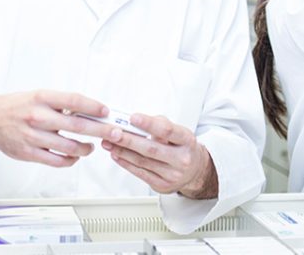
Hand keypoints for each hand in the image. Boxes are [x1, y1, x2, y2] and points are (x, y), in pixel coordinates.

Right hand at [0, 90, 117, 167]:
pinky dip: (71, 160)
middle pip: (76, 125)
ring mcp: (33, 136)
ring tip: (91, 146)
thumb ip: (61, 103)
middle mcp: (38, 116)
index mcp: (42, 98)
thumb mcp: (39, 96)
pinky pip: (56, 161)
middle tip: (115, 132)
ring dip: (86, 148)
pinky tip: (75, 156)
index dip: (93, 106)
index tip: (106, 111)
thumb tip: (90, 110)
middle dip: (100, 130)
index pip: (73, 100)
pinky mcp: (29, 153)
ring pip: (69, 146)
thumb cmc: (18, 106)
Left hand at [101, 114, 217, 198]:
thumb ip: (160, 124)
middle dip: (128, 140)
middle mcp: (181, 159)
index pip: (167, 131)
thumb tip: (137, 121)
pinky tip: (116, 155)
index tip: (133, 118)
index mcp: (187, 141)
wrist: (194, 171)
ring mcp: (172, 175)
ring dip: (122, 151)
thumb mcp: (178, 131)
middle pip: (151, 148)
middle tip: (113, 132)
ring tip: (109, 142)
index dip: (149, 124)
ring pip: (142, 161)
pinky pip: (140, 173)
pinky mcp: (162, 185)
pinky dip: (126, 163)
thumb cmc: (182, 147)